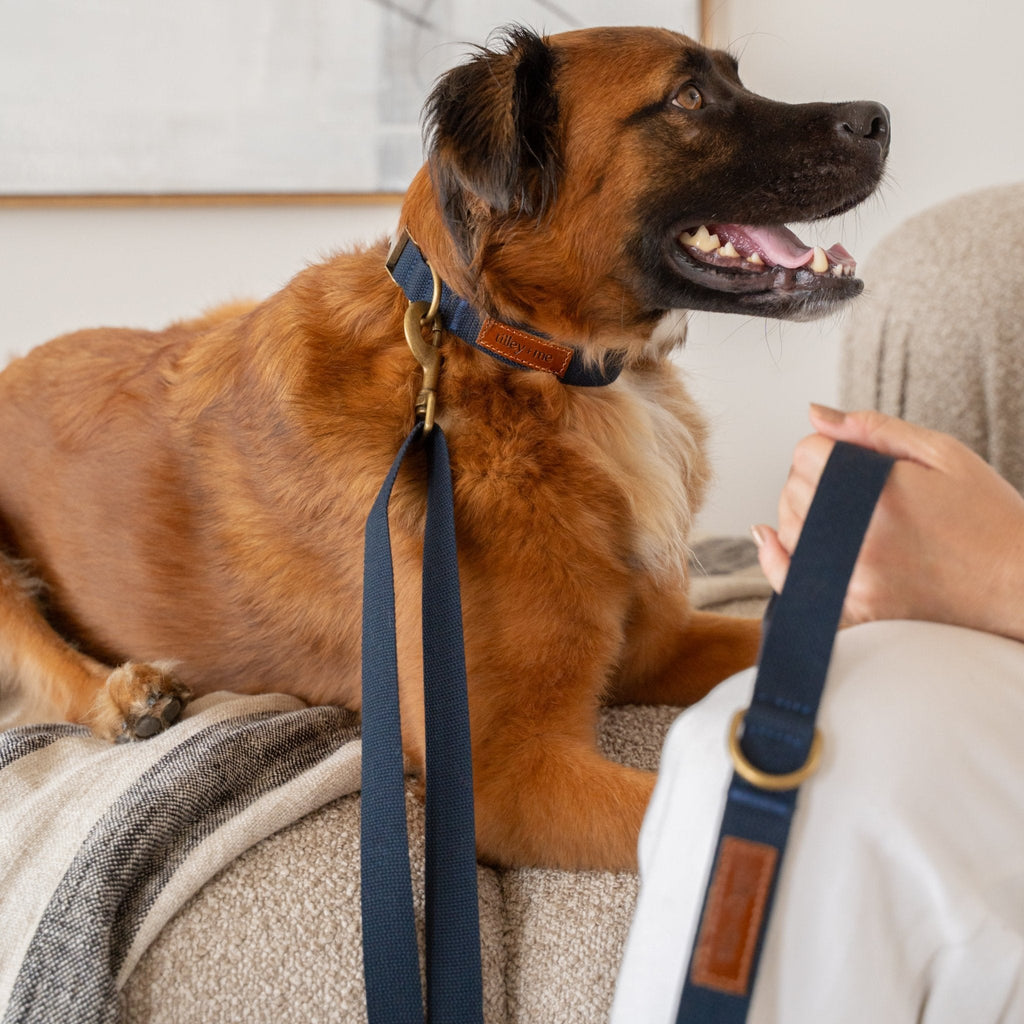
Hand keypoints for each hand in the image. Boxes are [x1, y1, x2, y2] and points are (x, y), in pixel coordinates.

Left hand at [753, 405, 1023, 641]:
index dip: (827, 450)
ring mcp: (851, 577)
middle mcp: (858, 536)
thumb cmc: (990, 519)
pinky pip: (788, 579)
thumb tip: (815, 414)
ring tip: (847, 519)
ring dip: (803, 516)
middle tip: (854, 489)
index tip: (849, 459)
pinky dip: (777, 557)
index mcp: (880, 491)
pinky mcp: (851, 610)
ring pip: (787, 529)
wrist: (1022, 587)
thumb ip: (874, 429)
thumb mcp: (944, 455)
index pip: (807, 452)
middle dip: (814, 480)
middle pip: (793, 488)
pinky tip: (775, 541)